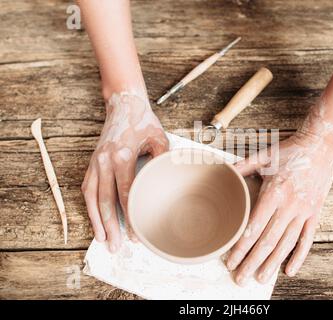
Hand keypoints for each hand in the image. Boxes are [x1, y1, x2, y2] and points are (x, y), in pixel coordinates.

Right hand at [82, 91, 168, 251]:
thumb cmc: (144, 122)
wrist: (124, 104)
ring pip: (92, 198)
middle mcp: (105, 162)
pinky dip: (90, 206)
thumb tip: (162, 188)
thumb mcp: (160, 139)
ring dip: (96, 221)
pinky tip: (95, 218)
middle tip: (115, 248)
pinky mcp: (92, 162)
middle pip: (106, 202)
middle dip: (110, 227)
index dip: (130, 218)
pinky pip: (87, 188)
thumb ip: (160, 162)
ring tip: (102, 240)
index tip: (136, 235)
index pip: (125, 195)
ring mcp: (95, 162)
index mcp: (122, 157)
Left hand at [226, 104, 332, 284]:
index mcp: (274, 193)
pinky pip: (307, 239)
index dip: (241, 247)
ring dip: (272, 263)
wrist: (321, 146)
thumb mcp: (264, 156)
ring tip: (260, 278)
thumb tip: (222, 172)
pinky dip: (299, 256)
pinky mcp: (315, 213)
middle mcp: (289, 206)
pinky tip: (289, 270)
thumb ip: (243, 167)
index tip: (230, 261)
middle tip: (240, 278)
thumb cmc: (290, 150)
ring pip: (286, 244)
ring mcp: (304, 212)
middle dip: (252, 262)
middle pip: (268, 241)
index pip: (254, 227)